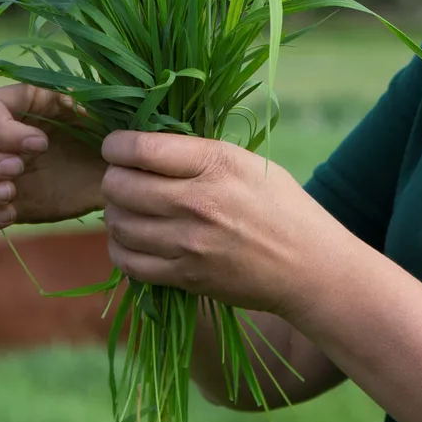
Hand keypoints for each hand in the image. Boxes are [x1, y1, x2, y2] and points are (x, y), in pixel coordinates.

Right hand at [0, 84, 109, 233]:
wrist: (121, 181)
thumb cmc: (112, 139)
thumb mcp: (102, 114)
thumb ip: (79, 104)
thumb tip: (64, 102)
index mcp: (15, 104)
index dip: (1, 131)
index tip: (41, 146)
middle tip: (17, 173)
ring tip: (12, 196)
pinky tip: (12, 214)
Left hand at [99, 130, 351, 316]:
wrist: (309, 267)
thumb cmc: (279, 207)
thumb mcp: (246, 163)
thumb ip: (195, 153)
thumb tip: (141, 144)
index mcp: (216, 164)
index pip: (140, 148)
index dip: (115, 145)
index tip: (115, 147)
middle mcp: (199, 202)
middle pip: (120, 186)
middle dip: (112, 179)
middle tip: (122, 179)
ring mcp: (190, 244)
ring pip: (118, 224)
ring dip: (114, 213)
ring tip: (127, 209)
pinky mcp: (186, 277)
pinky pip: (129, 263)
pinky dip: (121, 249)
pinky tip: (132, 240)